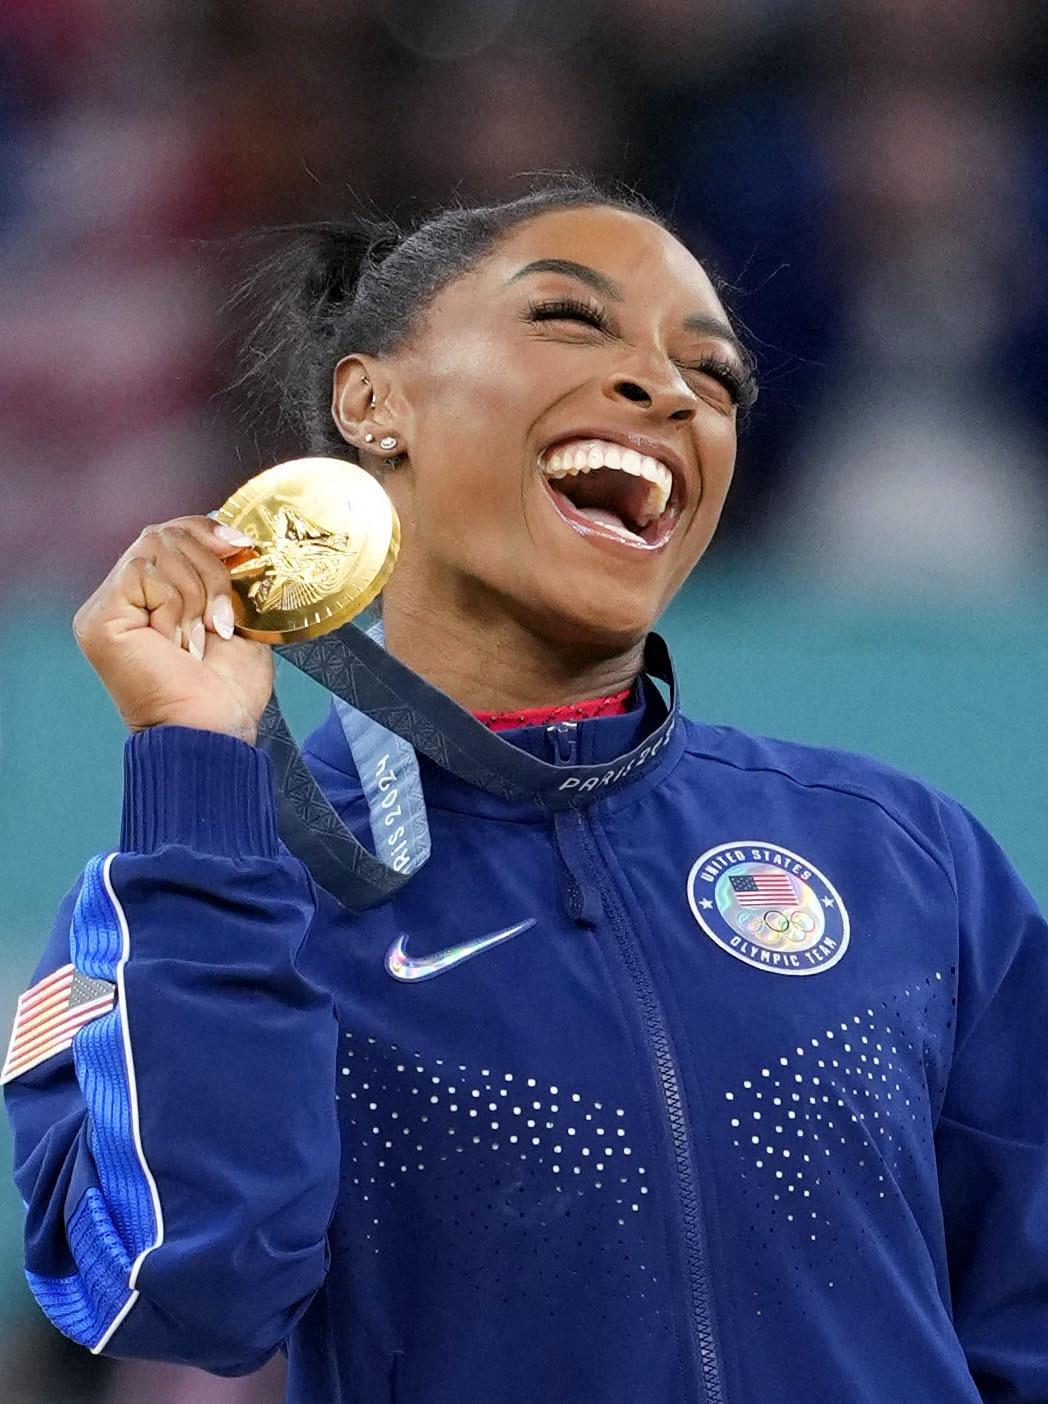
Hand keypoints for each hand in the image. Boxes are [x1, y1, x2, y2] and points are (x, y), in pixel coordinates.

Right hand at [73, 516, 273, 743]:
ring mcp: (107, 607)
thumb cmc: (227, 690)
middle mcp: (123, 598)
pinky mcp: (99, 618)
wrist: (215, 730)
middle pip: (165, 534)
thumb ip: (226, 575)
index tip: (243, 546)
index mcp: (152, 595)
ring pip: (157, 549)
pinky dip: (175, 605)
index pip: (170, 532)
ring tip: (200, 640)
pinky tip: (178, 644)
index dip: (206, 530)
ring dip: (197, 595)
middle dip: (211, 571)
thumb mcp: (236, 617)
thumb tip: (235, 536)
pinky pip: (143, 573)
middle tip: (222, 621)